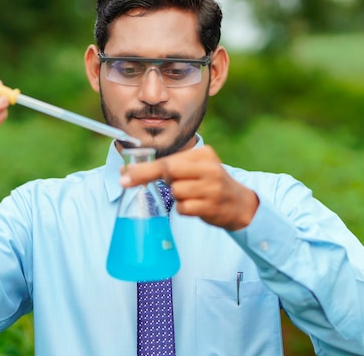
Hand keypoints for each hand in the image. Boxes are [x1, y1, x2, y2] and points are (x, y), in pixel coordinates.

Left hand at [119, 145, 258, 230]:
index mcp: (204, 154)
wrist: (239, 203)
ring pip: (176, 191)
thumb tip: (129, 170)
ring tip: (191, 195)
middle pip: (169, 171)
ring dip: (176, 196)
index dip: (144, 168)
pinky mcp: (212, 205)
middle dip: (147, 177)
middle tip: (128, 182)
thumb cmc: (209, 184)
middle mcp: (209, 168)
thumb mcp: (196, 168)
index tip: (124, 175)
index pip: (168, 160)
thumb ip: (170, 167)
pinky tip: (196, 206)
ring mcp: (212, 187)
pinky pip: (183, 208)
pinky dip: (184, 209)